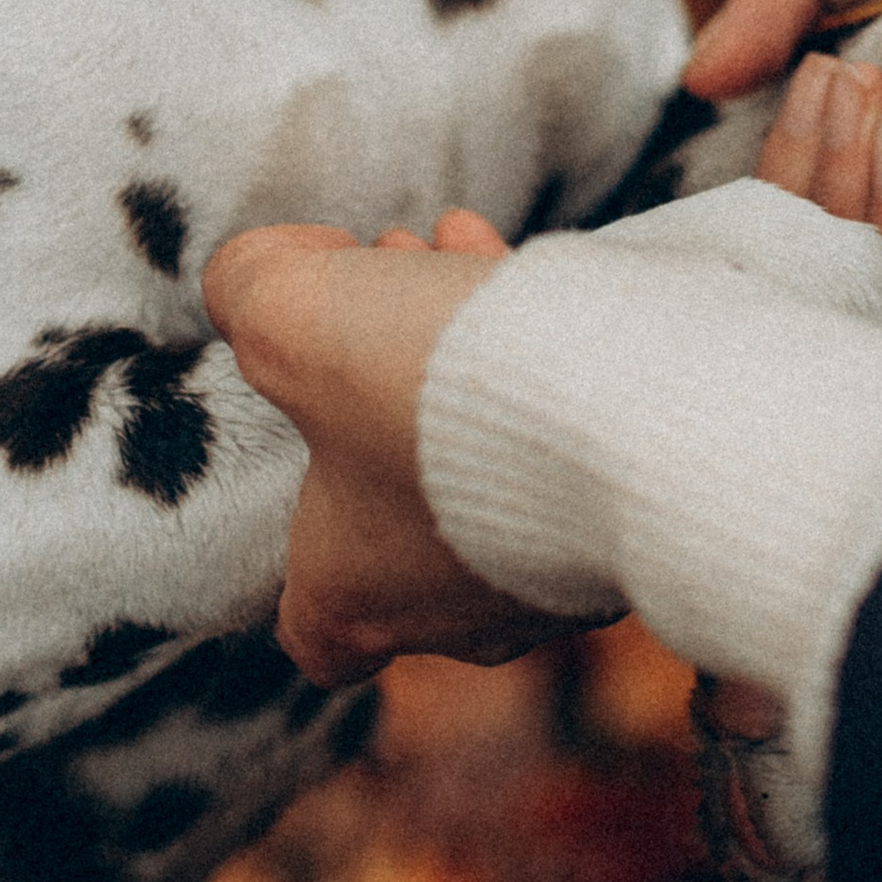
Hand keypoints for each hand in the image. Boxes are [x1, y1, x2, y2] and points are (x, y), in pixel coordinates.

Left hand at [205, 212, 583, 684]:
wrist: (620, 406)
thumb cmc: (432, 389)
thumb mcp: (288, 310)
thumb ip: (247, 286)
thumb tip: (270, 277)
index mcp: (356, 599)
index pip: (316, 633)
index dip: (303, 548)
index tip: (315, 449)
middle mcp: (456, 616)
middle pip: (400, 513)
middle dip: (386, 386)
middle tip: (391, 288)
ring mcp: (554, 582)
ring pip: (488, 462)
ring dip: (463, 358)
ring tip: (455, 248)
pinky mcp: (634, 528)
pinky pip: (570, 441)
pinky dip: (542, 358)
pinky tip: (526, 272)